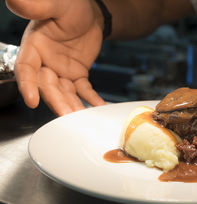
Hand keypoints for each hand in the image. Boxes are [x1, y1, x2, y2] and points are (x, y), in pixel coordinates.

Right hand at [6, 0, 105, 114]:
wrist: (91, 14)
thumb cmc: (71, 6)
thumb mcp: (57, 5)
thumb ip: (40, 7)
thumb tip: (16, 1)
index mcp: (34, 46)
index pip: (26, 69)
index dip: (28, 85)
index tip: (31, 101)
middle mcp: (45, 62)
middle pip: (48, 86)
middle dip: (57, 101)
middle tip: (67, 115)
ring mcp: (61, 70)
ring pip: (65, 92)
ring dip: (73, 105)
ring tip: (82, 117)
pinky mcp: (77, 75)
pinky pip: (84, 90)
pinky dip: (91, 99)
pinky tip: (99, 106)